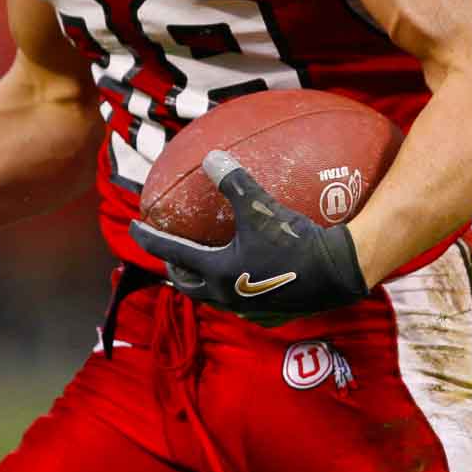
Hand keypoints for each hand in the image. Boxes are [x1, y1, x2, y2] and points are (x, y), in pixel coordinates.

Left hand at [130, 150, 367, 319]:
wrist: (338, 274)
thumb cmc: (297, 240)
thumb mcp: (262, 207)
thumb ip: (234, 181)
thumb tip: (211, 157)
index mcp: (219, 272)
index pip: (173, 253)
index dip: (149, 238)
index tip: (133, 227)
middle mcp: (227, 297)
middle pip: (188, 283)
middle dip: (174, 266)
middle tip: (167, 249)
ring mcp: (249, 310)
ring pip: (213, 295)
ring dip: (201, 278)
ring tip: (201, 261)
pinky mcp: (270, 313)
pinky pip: (239, 300)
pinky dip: (229, 285)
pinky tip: (242, 273)